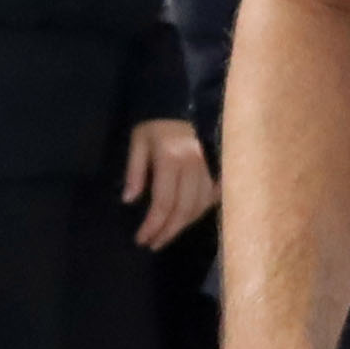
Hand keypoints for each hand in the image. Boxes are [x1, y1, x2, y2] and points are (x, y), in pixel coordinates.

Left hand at [119, 117, 215, 250]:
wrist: (185, 104)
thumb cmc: (158, 125)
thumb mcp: (139, 141)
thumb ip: (134, 171)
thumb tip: (129, 201)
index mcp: (171, 159)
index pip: (163, 203)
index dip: (153, 225)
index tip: (142, 239)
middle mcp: (194, 166)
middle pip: (183, 210)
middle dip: (167, 232)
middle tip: (154, 244)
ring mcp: (210, 168)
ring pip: (200, 208)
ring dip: (183, 226)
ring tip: (167, 235)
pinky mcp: (220, 169)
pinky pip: (213, 198)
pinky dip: (201, 212)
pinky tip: (188, 220)